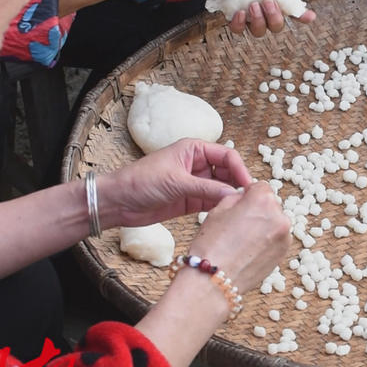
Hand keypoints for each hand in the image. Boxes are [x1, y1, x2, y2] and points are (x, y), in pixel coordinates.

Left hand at [101, 139, 252, 227]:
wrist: (118, 202)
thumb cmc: (141, 181)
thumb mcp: (177, 182)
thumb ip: (207, 188)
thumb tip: (234, 194)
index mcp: (194, 150)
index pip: (227, 156)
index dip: (239, 169)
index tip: (248, 186)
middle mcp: (198, 165)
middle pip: (228, 173)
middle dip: (238, 185)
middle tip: (248, 201)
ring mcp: (195, 183)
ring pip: (222, 189)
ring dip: (230, 198)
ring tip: (240, 211)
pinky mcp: (191, 201)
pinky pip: (212, 203)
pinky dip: (220, 208)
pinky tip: (227, 216)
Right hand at [190, 181, 290, 289]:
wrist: (213, 281)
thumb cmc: (212, 246)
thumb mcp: (217, 211)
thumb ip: (236, 198)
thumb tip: (244, 197)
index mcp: (263, 201)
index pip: (261, 187)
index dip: (249, 194)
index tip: (242, 202)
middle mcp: (279, 217)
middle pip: (270, 205)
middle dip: (258, 210)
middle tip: (239, 224)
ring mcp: (284, 237)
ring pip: (275, 223)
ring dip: (264, 226)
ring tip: (243, 240)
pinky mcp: (284, 254)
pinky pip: (277, 239)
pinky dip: (267, 241)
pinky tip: (249, 250)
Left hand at [210, 0, 317, 36]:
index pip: (294, 10)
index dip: (303, 16)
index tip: (309, 16)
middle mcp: (265, 7)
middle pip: (277, 25)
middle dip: (275, 18)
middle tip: (269, 2)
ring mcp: (249, 13)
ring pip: (259, 30)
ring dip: (260, 22)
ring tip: (254, 5)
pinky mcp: (233, 13)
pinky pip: (238, 29)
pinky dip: (240, 24)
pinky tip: (240, 12)